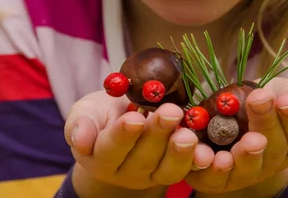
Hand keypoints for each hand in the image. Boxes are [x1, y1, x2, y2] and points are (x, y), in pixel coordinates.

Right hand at [64, 90, 214, 190]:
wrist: (123, 118)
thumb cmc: (101, 114)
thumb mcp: (85, 112)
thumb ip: (81, 123)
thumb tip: (80, 140)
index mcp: (99, 158)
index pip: (110, 149)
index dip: (123, 135)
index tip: (134, 118)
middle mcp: (125, 173)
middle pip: (142, 159)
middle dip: (158, 135)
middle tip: (170, 112)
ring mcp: (151, 175)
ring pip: (167, 169)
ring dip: (180, 152)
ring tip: (188, 133)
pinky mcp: (173, 171)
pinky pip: (187, 170)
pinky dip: (198, 161)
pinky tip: (207, 150)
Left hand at [185, 78, 287, 194]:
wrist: (217, 120)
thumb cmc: (253, 103)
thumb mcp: (275, 91)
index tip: (287, 99)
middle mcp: (269, 163)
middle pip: (274, 151)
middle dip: (267, 123)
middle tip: (260, 99)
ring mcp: (243, 174)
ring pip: (247, 170)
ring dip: (247, 156)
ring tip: (247, 140)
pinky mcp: (214, 180)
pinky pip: (213, 178)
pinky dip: (211, 168)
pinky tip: (208, 155)